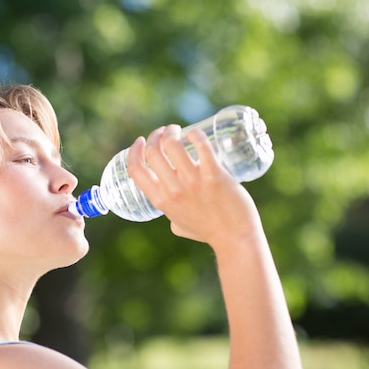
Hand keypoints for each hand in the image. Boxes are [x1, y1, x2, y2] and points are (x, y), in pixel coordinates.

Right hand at [127, 124, 262, 247]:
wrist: (235, 238)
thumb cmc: (208, 231)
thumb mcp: (177, 224)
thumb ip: (171, 214)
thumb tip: (171, 209)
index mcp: (160, 201)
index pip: (135, 170)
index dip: (133, 151)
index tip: (139, 141)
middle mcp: (173, 190)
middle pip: (152, 152)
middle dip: (155, 135)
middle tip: (165, 132)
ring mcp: (193, 182)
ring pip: (172, 145)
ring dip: (172, 131)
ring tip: (178, 130)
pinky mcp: (214, 175)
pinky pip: (201, 146)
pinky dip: (195, 134)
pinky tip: (195, 133)